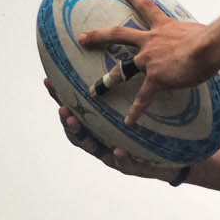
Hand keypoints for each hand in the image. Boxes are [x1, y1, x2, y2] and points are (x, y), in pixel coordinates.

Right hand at [46, 79, 185, 181]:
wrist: (172, 157)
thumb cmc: (150, 128)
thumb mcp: (136, 104)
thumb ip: (125, 85)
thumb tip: (117, 53)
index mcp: (98, 123)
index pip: (75, 107)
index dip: (59, 97)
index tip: (48, 81)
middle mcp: (101, 139)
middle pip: (77, 130)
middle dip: (68, 121)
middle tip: (63, 110)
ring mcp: (114, 155)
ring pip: (93, 148)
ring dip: (84, 138)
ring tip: (78, 126)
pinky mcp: (132, 167)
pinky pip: (124, 164)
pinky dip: (119, 157)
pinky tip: (117, 151)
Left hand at [80, 0, 215, 124]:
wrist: (208, 47)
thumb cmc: (210, 38)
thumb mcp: (199, 30)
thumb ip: (194, 35)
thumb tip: (208, 39)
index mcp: (163, 27)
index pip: (146, 7)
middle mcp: (151, 42)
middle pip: (119, 35)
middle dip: (98, 36)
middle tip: (82, 38)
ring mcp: (149, 60)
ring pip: (123, 69)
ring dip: (107, 80)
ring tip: (94, 90)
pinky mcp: (156, 78)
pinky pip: (143, 97)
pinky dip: (136, 111)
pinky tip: (129, 121)